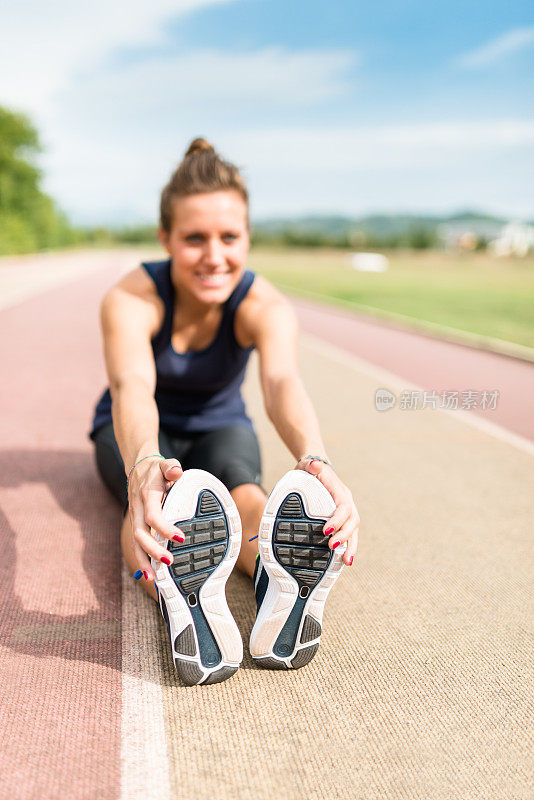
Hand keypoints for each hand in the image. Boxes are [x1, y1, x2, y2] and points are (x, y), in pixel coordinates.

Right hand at [127, 456, 184, 580]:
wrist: (138, 467)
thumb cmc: (156, 470)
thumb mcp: (164, 465)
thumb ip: (171, 467)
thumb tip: (176, 471)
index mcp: (147, 495)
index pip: (153, 515)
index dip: (164, 528)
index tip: (180, 538)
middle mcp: (138, 508)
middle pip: (140, 533)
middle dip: (153, 550)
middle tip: (169, 562)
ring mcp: (135, 517)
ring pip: (135, 542)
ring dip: (143, 560)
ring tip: (153, 578)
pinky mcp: (136, 523)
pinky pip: (136, 543)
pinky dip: (141, 558)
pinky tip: (148, 573)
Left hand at [295, 457, 358, 565]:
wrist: (315, 469)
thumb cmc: (310, 470)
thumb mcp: (308, 465)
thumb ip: (311, 466)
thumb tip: (313, 465)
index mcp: (340, 491)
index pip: (343, 507)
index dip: (337, 520)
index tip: (325, 531)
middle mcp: (347, 502)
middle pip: (352, 521)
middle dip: (344, 536)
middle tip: (332, 546)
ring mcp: (347, 512)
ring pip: (354, 531)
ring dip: (351, 546)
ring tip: (347, 562)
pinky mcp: (342, 520)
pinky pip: (349, 534)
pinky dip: (348, 547)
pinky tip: (344, 561)